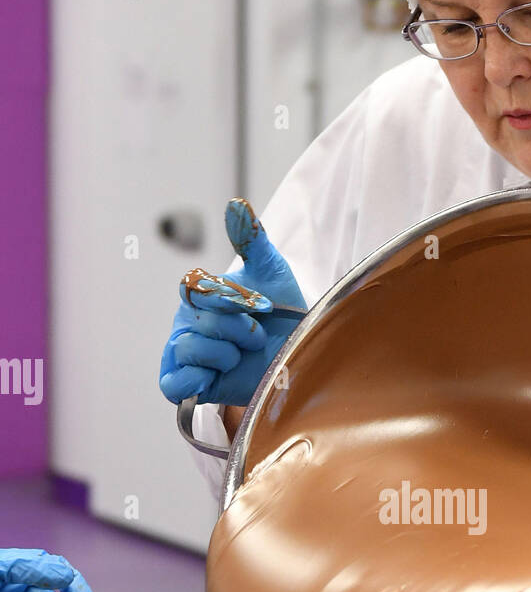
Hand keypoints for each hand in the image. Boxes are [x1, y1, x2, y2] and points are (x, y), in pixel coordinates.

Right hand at [159, 198, 306, 406]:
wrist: (297, 355)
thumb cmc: (282, 313)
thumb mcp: (271, 272)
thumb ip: (252, 239)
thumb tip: (236, 205)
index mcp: (200, 294)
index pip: (197, 289)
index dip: (230, 300)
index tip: (262, 306)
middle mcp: (188, 323)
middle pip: (197, 322)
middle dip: (237, 330)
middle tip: (258, 337)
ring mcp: (188, 355)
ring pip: (187, 350)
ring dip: (224, 355)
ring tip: (243, 357)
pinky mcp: (192, 385)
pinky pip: (173, 384)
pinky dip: (191, 381)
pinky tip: (212, 378)